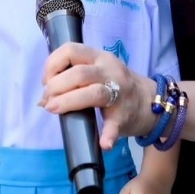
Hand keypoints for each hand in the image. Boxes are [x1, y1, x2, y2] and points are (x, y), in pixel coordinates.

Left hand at [41, 43, 155, 148]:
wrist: (152, 102)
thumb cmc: (117, 85)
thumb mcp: (98, 70)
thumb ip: (73, 78)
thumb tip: (43, 99)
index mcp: (99, 57)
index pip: (71, 50)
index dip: (52, 64)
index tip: (46, 81)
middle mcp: (109, 71)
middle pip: (79, 73)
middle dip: (56, 86)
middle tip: (47, 101)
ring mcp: (120, 93)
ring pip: (94, 93)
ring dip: (69, 102)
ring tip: (54, 110)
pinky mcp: (125, 116)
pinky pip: (116, 124)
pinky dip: (108, 135)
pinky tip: (103, 143)